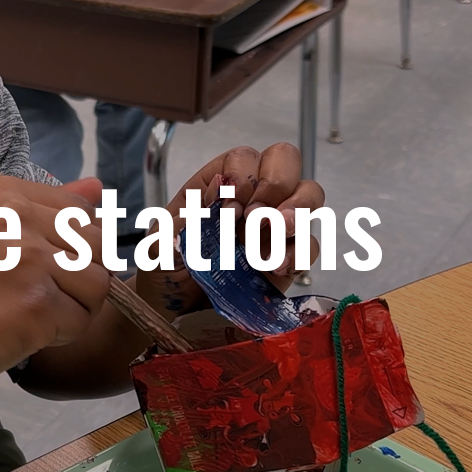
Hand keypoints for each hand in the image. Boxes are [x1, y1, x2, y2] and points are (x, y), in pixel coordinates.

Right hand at [0, 177, 110, 395]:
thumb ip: (47, 207)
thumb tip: (99, 186)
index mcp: (6, 194)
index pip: (81, 210)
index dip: (73, 244)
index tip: (35, 263)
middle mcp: (19, 219)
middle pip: (97, 244)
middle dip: (79, 275)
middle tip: (36, 292)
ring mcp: (30, 261)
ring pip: (98, 282)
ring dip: (74, 305)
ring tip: (33, 312)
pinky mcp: (38, 304)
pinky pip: (83, 319)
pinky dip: (62, 334)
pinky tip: (26, 331)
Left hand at [132, 144, 324, 315]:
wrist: (173, 313)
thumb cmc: (164, 269)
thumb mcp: (161, 243)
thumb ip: (187, 215)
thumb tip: (220, 186)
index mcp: (216, 184)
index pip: (244, 158)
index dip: (242, 175)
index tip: (230, 205)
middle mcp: (250, 198)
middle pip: (285, 161)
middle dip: (277, 182)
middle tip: (257, 215)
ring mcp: (272, 227)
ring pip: (309, 196)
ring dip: (297, 211)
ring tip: (275, 231)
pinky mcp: (286, 259)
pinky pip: (309, 245)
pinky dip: (299, 252)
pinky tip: (275, 265)